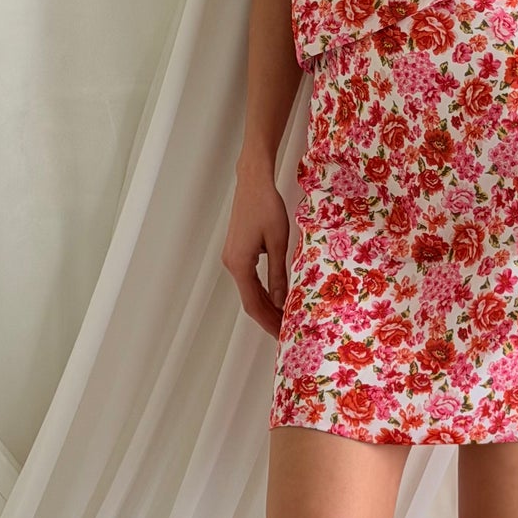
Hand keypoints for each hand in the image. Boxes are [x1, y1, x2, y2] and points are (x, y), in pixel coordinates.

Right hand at [222, 165, 291, 339]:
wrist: (253, 182)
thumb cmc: (267, 207)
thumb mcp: (279, 243)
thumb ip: (278, 275)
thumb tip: (282, 303)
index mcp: (239, 264)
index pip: (253, 304)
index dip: (268, 322)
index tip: (282, 335)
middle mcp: (231, 264)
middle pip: (249, 300)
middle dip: (268, 317)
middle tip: (286, 332)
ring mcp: (231, 257)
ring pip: (249, 290)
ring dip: (266, 305)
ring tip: (284, 319)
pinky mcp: (236, 251)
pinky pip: (248, 279)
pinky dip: (262, 291)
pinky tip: (276, 297)